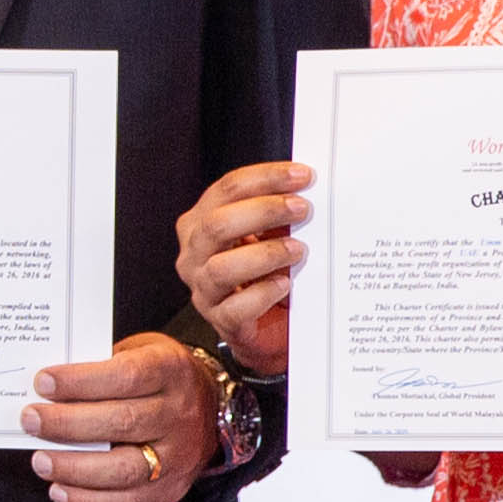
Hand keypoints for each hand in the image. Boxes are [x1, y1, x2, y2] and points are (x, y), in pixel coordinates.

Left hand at [24, 334, 213, 501]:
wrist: (207, 407)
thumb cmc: (157, 376)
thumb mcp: (138, 352)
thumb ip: (100, 365)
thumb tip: (48, 387)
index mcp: (171, 371)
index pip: (126, 376)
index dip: (82, 381)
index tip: (43, 382)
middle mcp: (180, 414)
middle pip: (123, 422)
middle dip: (68, 424)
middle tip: (30, 420)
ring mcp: (179, 456)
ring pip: (124, 468)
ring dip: (74, 467)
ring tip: (40, 461)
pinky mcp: (170, 489)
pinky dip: (89, 501)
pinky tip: (59, 490)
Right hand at [174, 158, 310, 372]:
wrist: (265, 325)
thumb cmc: (265, 273)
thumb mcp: (267, 236)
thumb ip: (278, 214)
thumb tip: (307, 190)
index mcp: (201, 223)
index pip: (227, 189)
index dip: (265, 178)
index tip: (302, 176)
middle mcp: (195, 254)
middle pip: (218, 223)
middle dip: (264, 211)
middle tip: (302, 209)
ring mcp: (203, 288)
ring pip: (222, 267)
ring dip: (266, 254)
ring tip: (297, 249)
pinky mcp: (219, 319)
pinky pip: (236, 308)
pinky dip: (263, 294)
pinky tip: (284, 284)